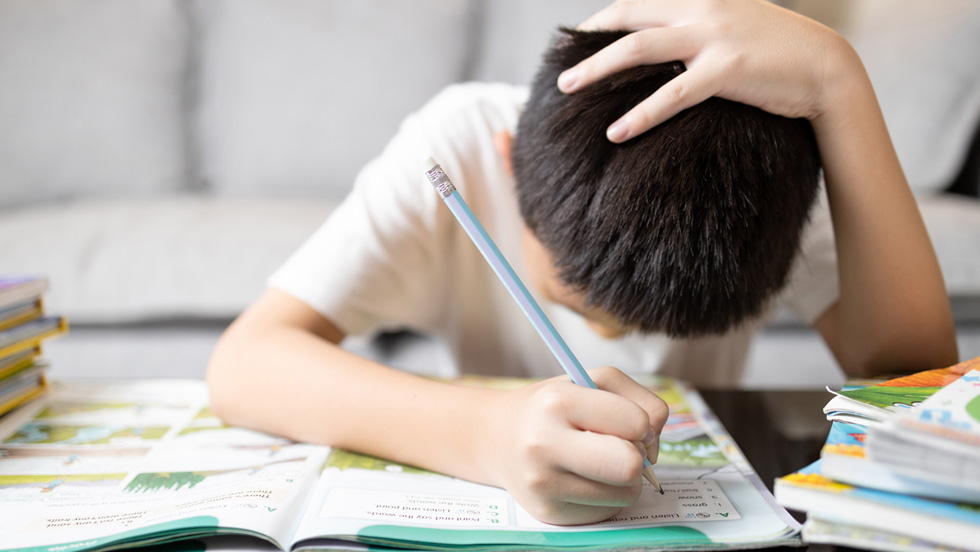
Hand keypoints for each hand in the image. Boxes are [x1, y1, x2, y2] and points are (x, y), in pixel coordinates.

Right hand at [482, 366, 667, 524]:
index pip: (635, 423)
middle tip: (621, 447)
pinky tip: (583, 479)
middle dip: (637, 458)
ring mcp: (544, 485)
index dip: (642, 425)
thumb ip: (638, 399)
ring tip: (598, 462)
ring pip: (626, 495)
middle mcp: (544, 444)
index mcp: (556, 402)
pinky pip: (608, 512)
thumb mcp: (590, 380)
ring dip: (624, 480)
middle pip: (630, 466)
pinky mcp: (550, 514)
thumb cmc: (552, 406)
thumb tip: (655, 442)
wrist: (497, 437)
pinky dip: (606, 497)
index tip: (627, 423)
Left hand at [557, 0, 857, 141]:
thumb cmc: (776, 52)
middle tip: (559, 69)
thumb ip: (696, 29)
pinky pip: (673, 95)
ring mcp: (714, 36)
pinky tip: (616, 132)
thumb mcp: (732, 25)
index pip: (636, 4)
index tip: (575, 42)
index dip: (601, 21)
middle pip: (628, 19)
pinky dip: (640, 114)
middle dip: (587, 42)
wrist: (826, 65)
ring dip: (598, 69)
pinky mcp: (727, 69)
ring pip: (639, 48)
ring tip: (567, 89)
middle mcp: (701, 9)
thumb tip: (664, 48)